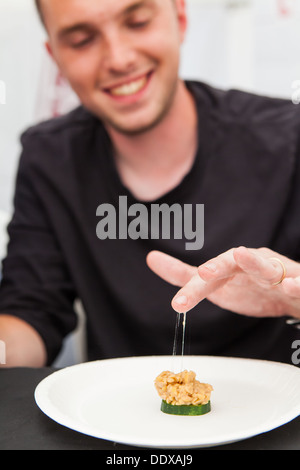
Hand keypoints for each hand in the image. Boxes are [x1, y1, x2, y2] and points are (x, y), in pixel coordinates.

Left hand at [146, 246, 299, 318]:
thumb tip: (151, 258)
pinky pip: (297, 281)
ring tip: (243, 255)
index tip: (178, 303)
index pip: (208, 275)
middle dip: (219, 265)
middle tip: (205, 272)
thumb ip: (184, 276)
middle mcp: (251, 263)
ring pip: (266, 266)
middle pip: (233, 263)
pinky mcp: (295, 281)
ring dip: (255, 262)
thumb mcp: (214, 284)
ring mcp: (275, 271)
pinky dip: (295, 283)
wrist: (289, 294)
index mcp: (231, 266)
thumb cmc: (250, 286)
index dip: (193, 289)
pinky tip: (290, 285)